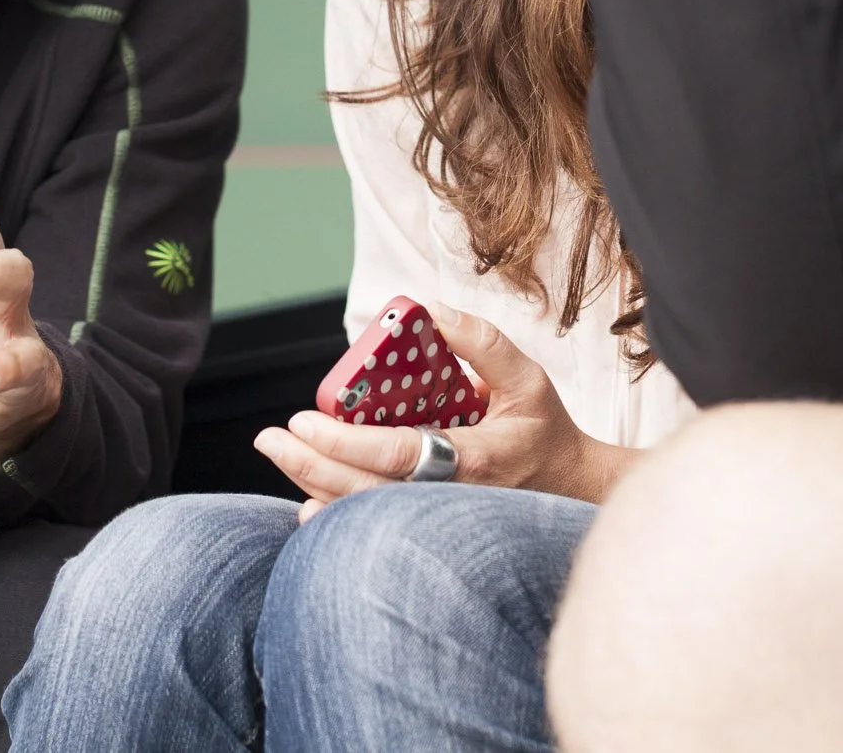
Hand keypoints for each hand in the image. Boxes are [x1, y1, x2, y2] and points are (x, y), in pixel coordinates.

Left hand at [252, 302, 634, 521]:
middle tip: (270, 440)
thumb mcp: (526, 376)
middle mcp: (450, 501)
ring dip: (316, 489)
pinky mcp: (431, 532)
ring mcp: (439, 523)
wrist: (572, 490)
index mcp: (472, 460)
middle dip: (310, 467)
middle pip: (365, 492)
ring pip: (366, 516)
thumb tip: (427, 310)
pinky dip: (339, 517)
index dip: (343, 440)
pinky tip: (310, 503)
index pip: (394, 454)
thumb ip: (479, 341)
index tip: (302, 421)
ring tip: (282, 458)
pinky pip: (377, 529)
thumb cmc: (544, 431)